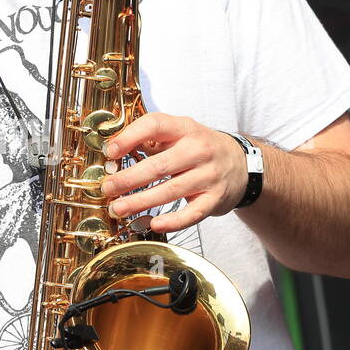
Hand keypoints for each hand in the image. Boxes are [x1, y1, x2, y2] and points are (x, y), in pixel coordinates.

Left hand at [99, 113, 248, 233]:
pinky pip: (192, 214)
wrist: (241, 164)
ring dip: (141, 202)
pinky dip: (173, 221)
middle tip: (108, 188)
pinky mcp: (214, 199)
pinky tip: (153, 224)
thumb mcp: (179, 134)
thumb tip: (113, 152)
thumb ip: (150, 140)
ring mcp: (209, 175)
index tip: (110, 152)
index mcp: (185, 128)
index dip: (129, 138)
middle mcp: (199, 150)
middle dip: (129, 179)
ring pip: (171, 191)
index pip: (155, 125)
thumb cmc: (199, 148)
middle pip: (159, 165)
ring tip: (118, 208)